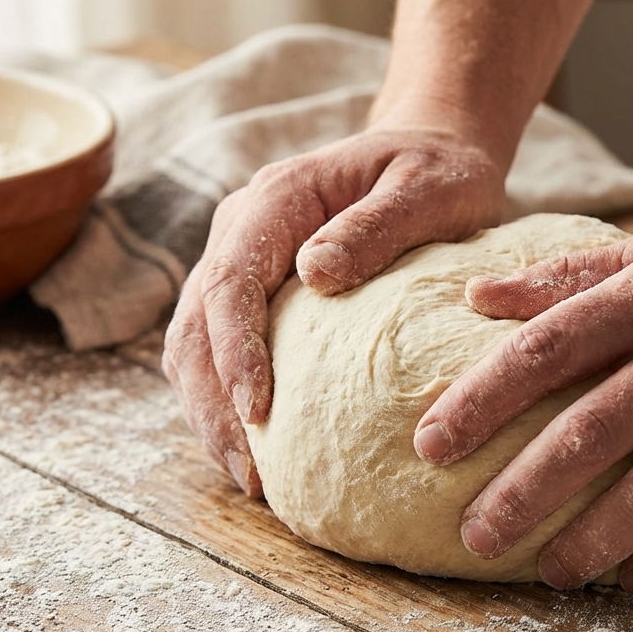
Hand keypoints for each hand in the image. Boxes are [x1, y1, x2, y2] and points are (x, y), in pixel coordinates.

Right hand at [162, 127, 506, 495]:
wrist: (432, 152)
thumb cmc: (439, 172)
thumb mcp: (431, 188)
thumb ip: (377, 225)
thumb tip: (316, 272)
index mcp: (277, 199)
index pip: (231, 281)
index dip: (234, 349)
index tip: (258, 411)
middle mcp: (241, 229)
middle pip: (195, 325)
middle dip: (212, 404)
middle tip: (251, 474)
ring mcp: (239, 262)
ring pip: (192, 347)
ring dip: (211, 415)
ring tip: (250, 479)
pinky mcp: (253, 295)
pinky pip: (216, 355)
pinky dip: (226, 406)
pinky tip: (259, 453)